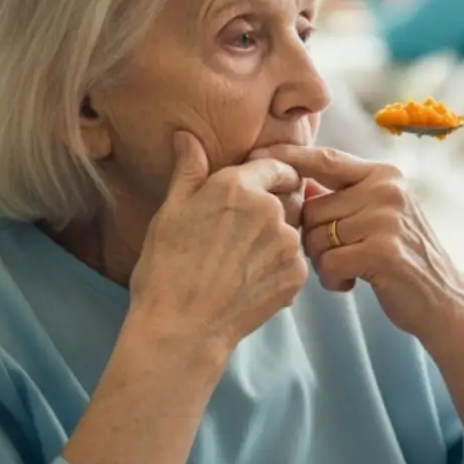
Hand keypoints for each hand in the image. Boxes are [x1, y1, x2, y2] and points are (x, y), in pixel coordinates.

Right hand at [128, 132, 306, 349]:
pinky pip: (294, 261)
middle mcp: (270, 209)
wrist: (180, 326)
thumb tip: (187, 136)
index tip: (261, 187)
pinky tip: (250, 280)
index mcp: (239, 186)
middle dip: (275, 206)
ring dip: (276, 238)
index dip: (271, 175)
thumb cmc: (167, 267)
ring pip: (292, 230)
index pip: (276, 166)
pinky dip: (278, 267)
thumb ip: (188, 170)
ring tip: (242, 259)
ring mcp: (287, 243)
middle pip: (289, 197)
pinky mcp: (296, 275)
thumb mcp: (171, 211)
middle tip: (244, 231)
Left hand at [257, 144, 463, 340]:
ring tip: (350, 270)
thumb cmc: (404, 259)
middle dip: (314, 238)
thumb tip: (298, 182)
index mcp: (384, 175)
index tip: (254, 152)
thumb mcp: (381, 215)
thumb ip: (346, 196)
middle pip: (313, 208)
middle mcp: (387, 190)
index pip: (324, 159)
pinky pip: (328, 263)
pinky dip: (332, 279)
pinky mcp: (382, 251)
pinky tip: (353, 283)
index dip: (287, 156)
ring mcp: (386, 219)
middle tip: (339, 256)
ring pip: (316, 237)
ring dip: (324, 262)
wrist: (444, 300)